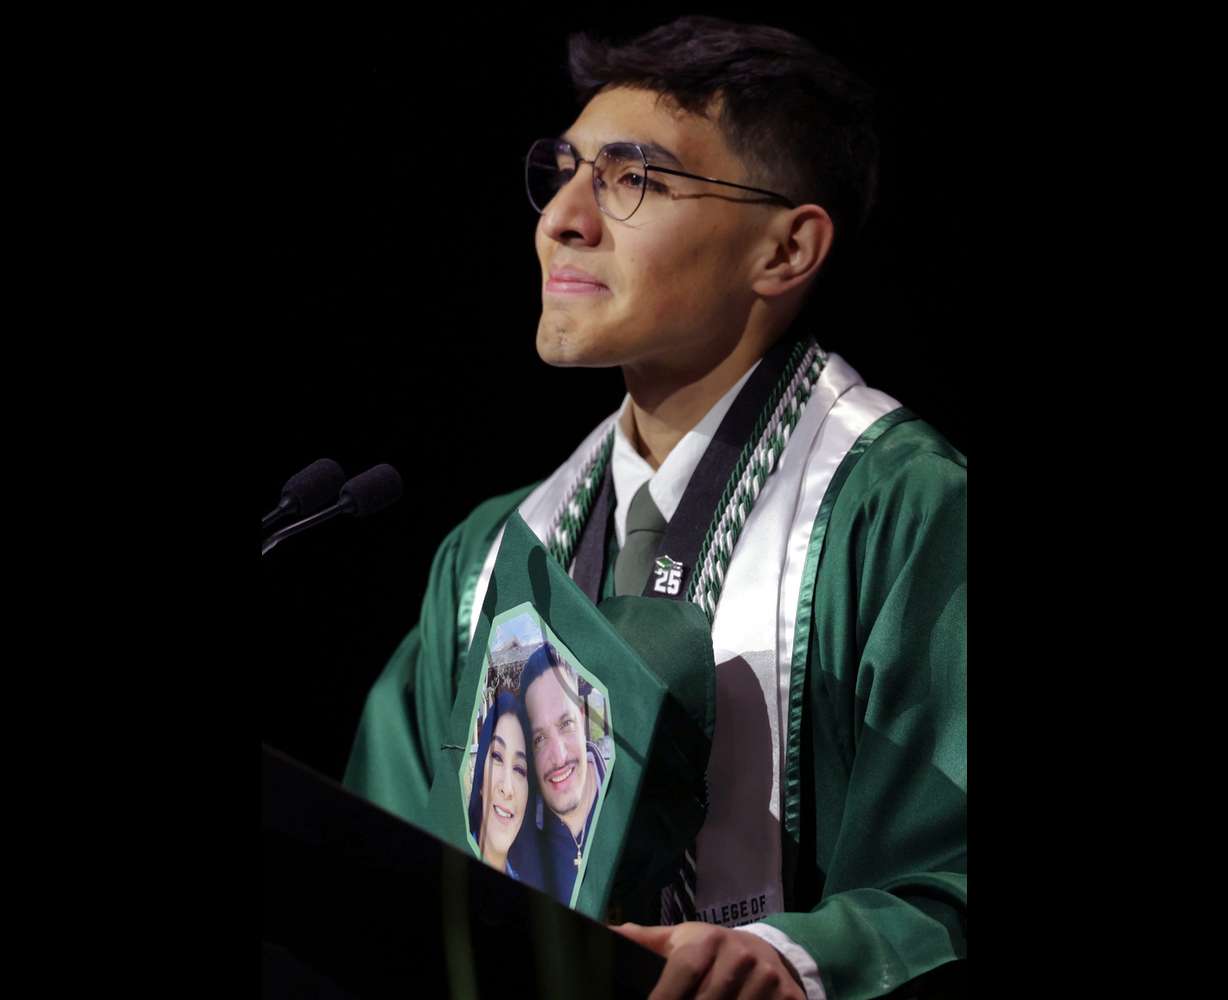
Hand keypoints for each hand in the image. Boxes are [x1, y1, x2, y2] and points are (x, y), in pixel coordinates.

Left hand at [613, 922, 805, 999]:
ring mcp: (768, 978)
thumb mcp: (680, 940)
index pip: (683, 971)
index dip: (665, 997)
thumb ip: (646, 940)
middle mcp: (740, 955)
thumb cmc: (711, 951)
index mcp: (708, 940)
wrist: (767, 954)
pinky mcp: (791, 998)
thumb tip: (608, 932)